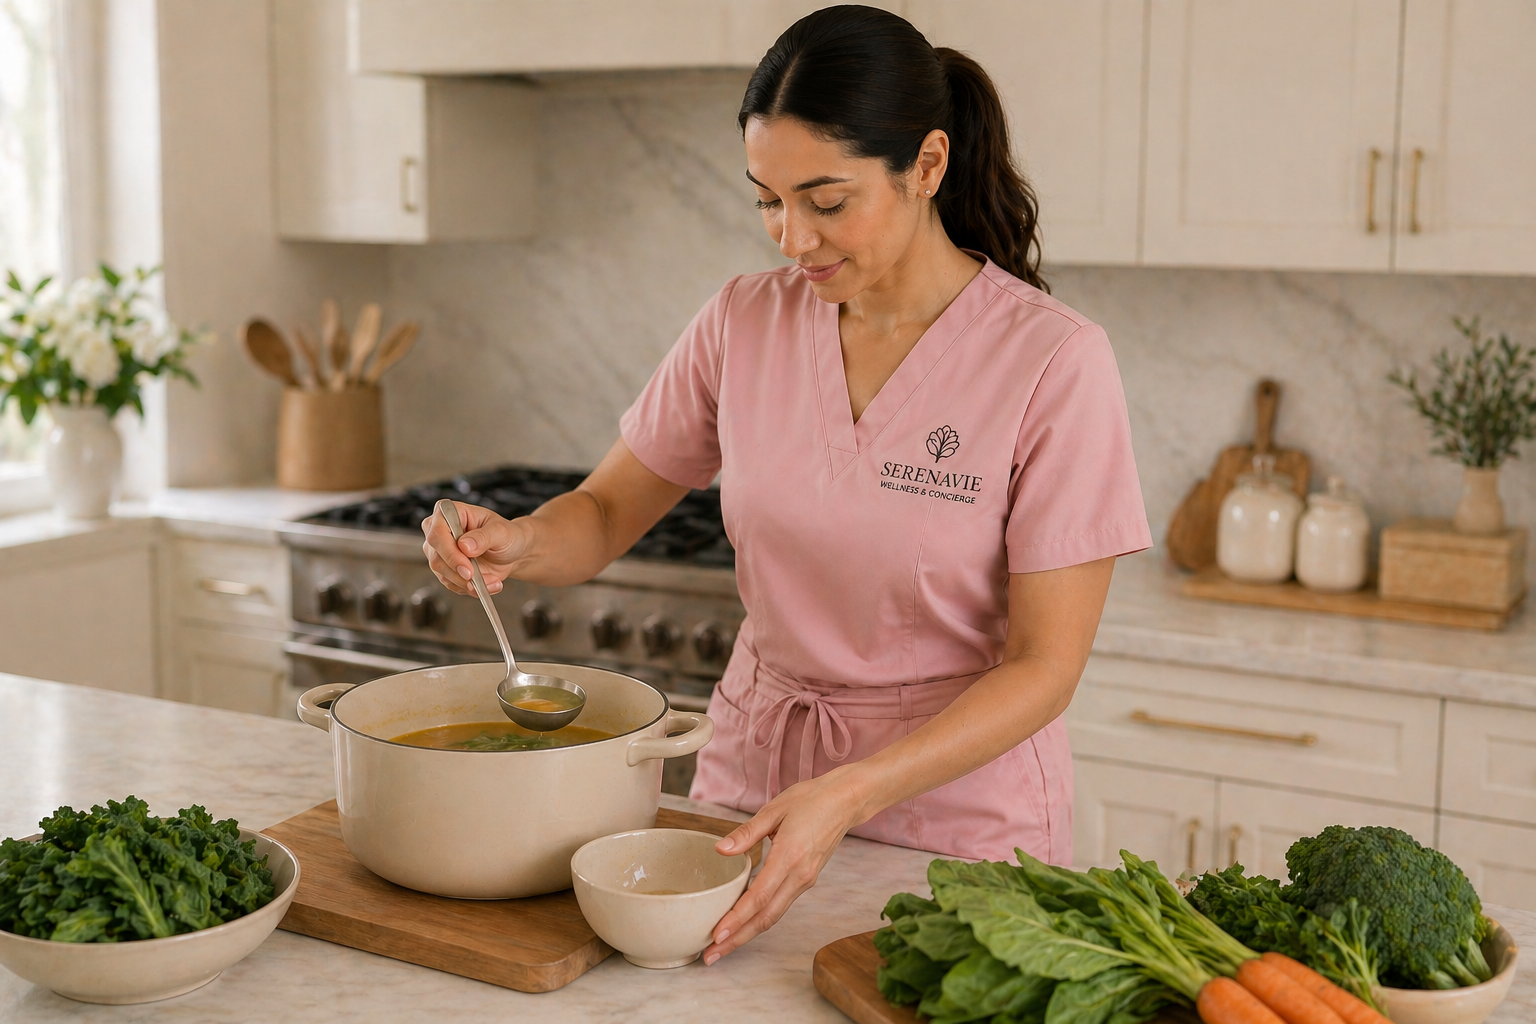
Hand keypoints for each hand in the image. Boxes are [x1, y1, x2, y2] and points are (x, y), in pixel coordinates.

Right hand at [420, 501, 525, 595]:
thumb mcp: (501, 532)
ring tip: (492, 581)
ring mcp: (440, 551)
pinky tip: (487, 584)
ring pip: (442, 573)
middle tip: (476, 579)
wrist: (511, 552)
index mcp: (450, 512)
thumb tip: (464, 546)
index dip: (449, 552)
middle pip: (436, 556)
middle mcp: (440, 531)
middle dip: (458, 572)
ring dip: (468, 583)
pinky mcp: (445, 568)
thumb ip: (484, 536)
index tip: (466, 568)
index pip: (437, 532)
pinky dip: (470, 588)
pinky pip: (451, 583)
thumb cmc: (507, 535)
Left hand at [701, 766, 868, 963]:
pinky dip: (761, 918)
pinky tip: (744, 922)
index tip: (715, 934)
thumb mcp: (774, 809)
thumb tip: (720, 849)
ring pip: (774, 915)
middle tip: (711, 955)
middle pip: (765, 917)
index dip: (736, 919)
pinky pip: (781, 905)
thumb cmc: (811, 799)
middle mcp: (799, 875)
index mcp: (789, 856)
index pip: (759, 897)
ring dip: (747, 933)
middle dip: (737, 939)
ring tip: (723, 944)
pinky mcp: (807, 879)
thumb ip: (747, 833)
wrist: (846, 800)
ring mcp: (805, 880)